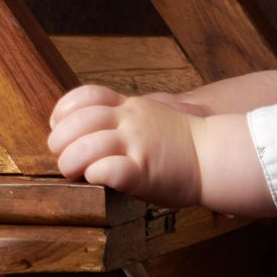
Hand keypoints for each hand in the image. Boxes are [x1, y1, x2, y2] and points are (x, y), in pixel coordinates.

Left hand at [47, 83, 202, 208]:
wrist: (217, 156)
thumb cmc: (185, 147)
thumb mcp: (153, 118)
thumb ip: (127, 119)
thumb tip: (98, 130)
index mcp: (131, 106)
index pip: (86, 95)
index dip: (64, 110)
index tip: (59, 126)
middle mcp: (131, 120)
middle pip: (77, 121)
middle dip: (60, 141)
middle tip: (63, 158)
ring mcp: (137, 143)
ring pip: (85, 146)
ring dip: (71, 162)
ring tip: (74, 173)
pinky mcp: (143, 170)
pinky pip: (107, 169)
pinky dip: (95, 175)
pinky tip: (98, 181)